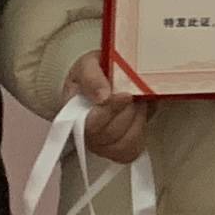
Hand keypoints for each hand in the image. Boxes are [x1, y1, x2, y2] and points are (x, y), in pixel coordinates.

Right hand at [66, 50, 151, 164]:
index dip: (110, 111)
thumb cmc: (94, 73)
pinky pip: (133, 149)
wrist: (107, 77)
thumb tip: (102, 96)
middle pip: (111, 134)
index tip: (126, 95)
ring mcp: (102, 145)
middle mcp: (86, 135)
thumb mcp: (89, 63)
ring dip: (137, 119)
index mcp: (72, 113)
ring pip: (124, 143)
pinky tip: (139, 115)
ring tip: (137, 102)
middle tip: (133, 93)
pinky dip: (142, 129)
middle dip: (128, 110)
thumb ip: (91, 77)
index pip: (90, 124)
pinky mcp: (119, 150)